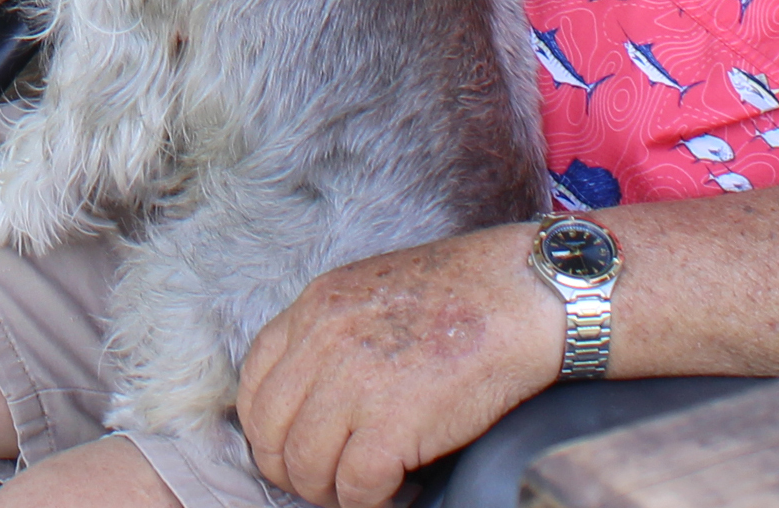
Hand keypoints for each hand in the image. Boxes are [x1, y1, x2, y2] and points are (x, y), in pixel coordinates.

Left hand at [237, 232, 562, 507]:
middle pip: (268, 431)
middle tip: (323, 482)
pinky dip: (370, 502)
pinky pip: (355, 488)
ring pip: (304, 466)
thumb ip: (334, 333)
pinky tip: (395, 492)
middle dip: (289, 469)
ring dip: (329, 491)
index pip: (254, 381)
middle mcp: (323, 343)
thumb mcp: (374, 291)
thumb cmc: (465, 293)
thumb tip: (315, 394)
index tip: (289, 447)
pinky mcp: (392, 426)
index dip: (266, 427)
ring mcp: (354, 384)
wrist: (524, 294)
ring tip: (362, 490)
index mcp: (315, 307)